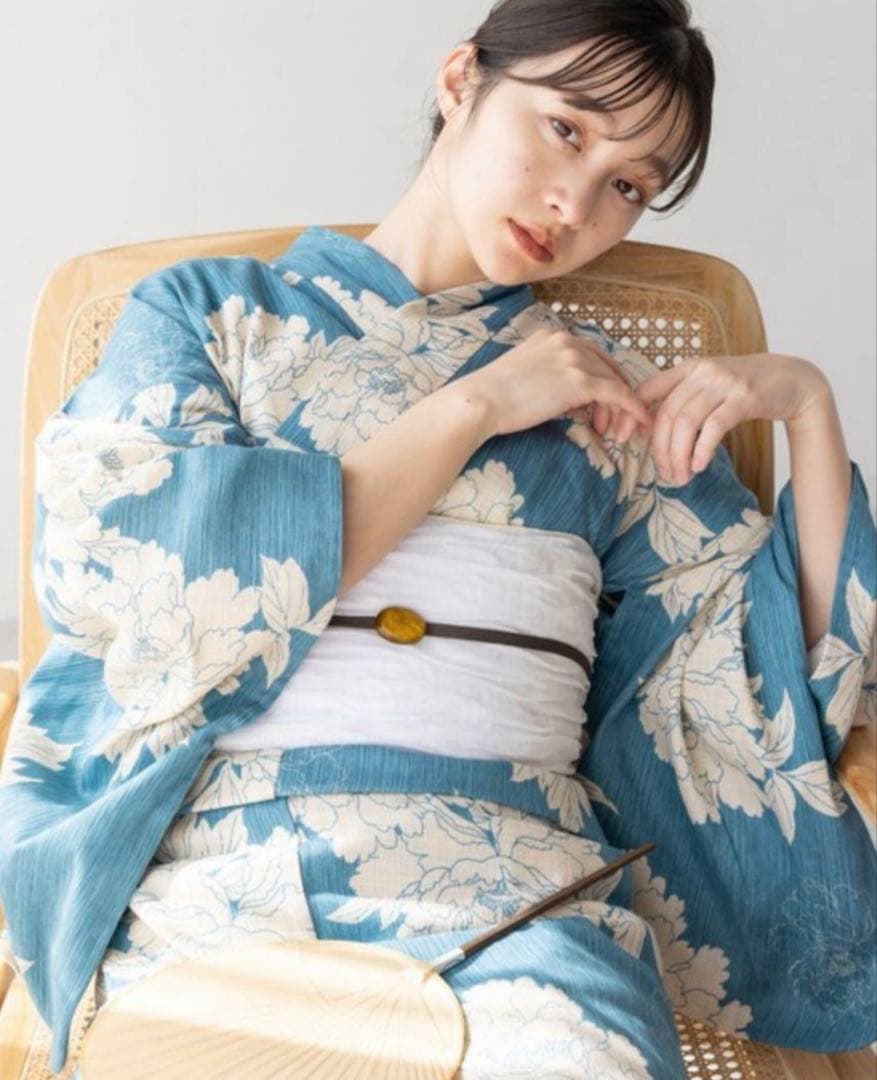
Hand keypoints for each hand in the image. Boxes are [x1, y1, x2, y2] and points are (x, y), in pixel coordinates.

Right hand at [463, 328, 653, 438]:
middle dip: (613, 394)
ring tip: (618, 431)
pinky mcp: (580, 381)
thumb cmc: (490, 396)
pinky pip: (617, 394)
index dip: (602, 378)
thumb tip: (570, 400)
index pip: (590, 354)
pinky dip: (632, 408)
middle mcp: (566, 341)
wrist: (480, 402)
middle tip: (613, 421)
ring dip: (620, 407)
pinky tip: (639, 422)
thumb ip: (547, 377)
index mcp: (551, 337)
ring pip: (613, 381)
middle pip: (605, 366)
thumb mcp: (521, 374)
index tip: (604, 401)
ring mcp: (574, 358)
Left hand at [631, 353, 829, 483]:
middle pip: (667, 414)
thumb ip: (683, 400)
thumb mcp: (709, 385)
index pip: (648, 390)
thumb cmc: (745, 388)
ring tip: (680, 476)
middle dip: (661, 449)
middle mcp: (703, 371)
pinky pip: (714, 427)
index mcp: (688, 367)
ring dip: (679, 455)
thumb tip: (650, 431)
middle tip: (664, 473)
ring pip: (687, 423)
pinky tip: (698, 466)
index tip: (619, 439)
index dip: (630, 415)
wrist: (793, 380)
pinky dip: (702, 449)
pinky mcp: (745, 397)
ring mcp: (724, 382)